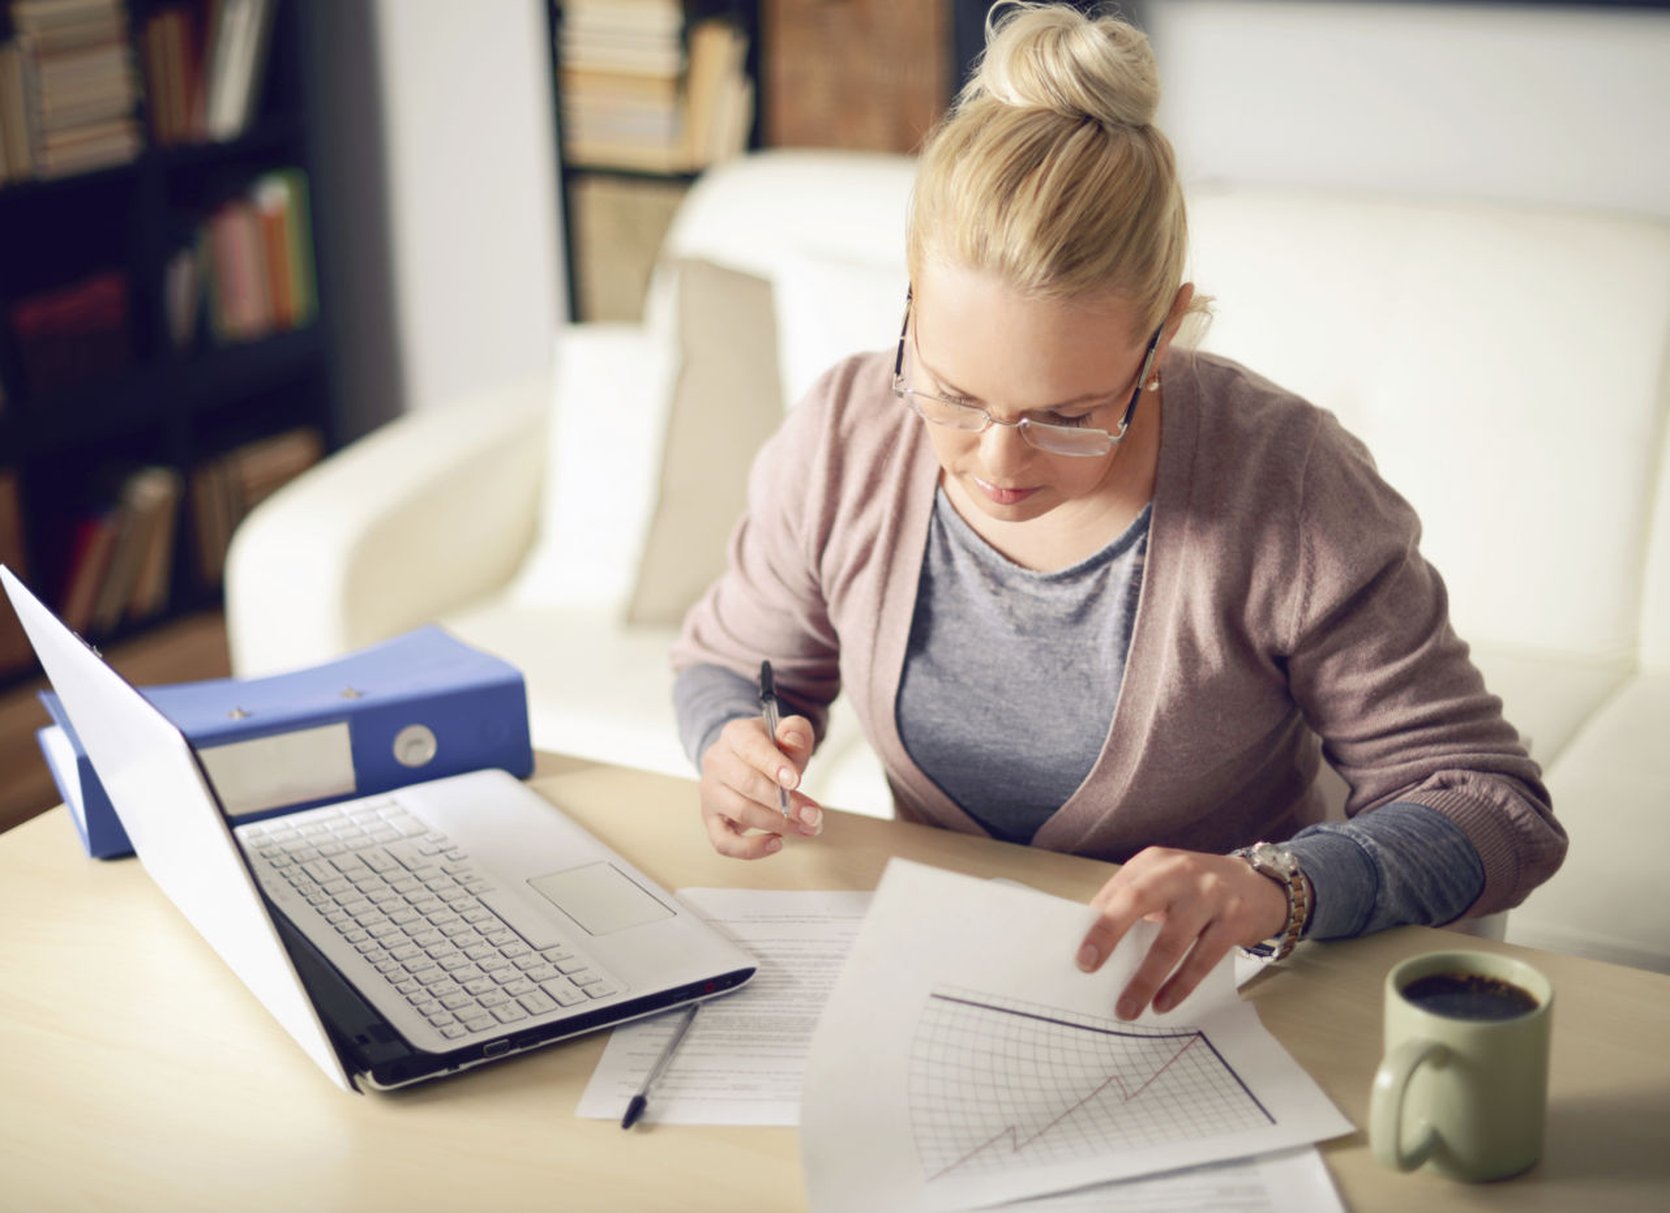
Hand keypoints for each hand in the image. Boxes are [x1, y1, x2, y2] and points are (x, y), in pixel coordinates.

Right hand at [697, 714, 823, 858]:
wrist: (745, 762)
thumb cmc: (771, 750)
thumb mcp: (786, 734)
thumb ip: (795, 732)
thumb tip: (792, 738)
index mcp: (735, 735)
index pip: (751, 748)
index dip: (773, 765)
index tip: (797, 781)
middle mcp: (716, 762)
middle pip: (747, 784)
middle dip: (785, 803)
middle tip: (814, 815)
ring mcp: (710, 792)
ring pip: (741, 812)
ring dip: (778, 824)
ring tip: (807, 827)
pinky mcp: (711, 819)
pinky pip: (724, 842)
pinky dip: (750, 849)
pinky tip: (777, 843)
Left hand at [1074, 847, 1288, 1019]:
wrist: (1261, 884)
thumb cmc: (1198, 889)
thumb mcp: (1165, 880)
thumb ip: (1133, 900)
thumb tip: (1095, 941)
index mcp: (1155, 861)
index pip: (1118, 889)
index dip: (1096, 920)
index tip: (1078, 951)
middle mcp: (1180, 872)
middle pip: (1137, 901)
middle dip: (1108, 932)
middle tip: (1088, 966)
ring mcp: (1210, 895)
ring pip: (1171, 941)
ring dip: (1146, 978)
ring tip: (1127, 1007)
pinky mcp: (1233, 921)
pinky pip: (1202, 960)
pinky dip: (1180, 986)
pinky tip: (1163, 1004)